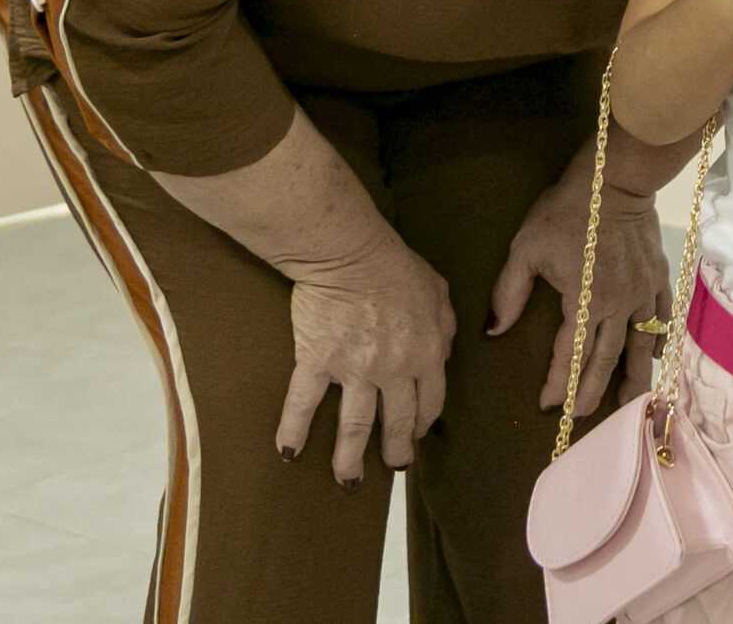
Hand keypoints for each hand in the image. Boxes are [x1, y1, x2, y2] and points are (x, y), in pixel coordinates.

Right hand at [278, 236, 453, 487]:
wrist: (350, 251)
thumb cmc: (395, 265)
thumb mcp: (438, 291)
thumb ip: (444, 327)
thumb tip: (442, 354)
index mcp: (426, 353)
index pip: (431, 401)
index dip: (424, 421)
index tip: (417, 432)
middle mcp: (394, 370)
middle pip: (397, 422)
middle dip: (396, 450)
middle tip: (393, 467)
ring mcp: (355, 370)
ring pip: (355, 426)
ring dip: (351, 459)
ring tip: (348, 481)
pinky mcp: (317, 361)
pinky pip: (303, 404)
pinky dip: (293, 430)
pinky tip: (288, 452)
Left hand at [488, 150, 671, 413]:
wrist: (615, 179)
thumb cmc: (566, 211)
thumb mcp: (526, 248)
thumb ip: (509, 293)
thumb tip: (494, 331)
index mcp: (586, 300)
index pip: (570, 355)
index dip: (557, 384)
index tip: (546, 404)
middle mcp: (619, 305)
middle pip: (604, 361)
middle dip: (590, 394)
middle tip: (578, 417)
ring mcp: (643, 293)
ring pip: (639, 347)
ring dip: (631, 379)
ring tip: (628, 406)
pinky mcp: (659, 279)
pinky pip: (662, 320)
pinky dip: (657, 342)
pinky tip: (652, 357)